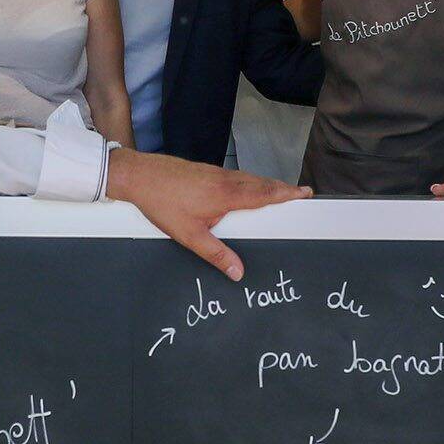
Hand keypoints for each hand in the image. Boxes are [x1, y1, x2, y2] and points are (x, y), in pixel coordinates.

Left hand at [108, 150, 306, 280]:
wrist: (138, 175)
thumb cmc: (162, 202)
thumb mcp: (189, 235)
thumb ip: (216, 254)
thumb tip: (237, 272)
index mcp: (227, 194)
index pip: (265, 194)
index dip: (287, 194)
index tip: (305, 193)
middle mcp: (225, 179)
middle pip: (262, 183)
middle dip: (282, 189)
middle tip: (300, 194)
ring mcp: (215, 172)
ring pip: (249, 178)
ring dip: (266, 185)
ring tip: (278, 192)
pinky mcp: (205, 170)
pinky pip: (236, 176)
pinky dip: (249, 182)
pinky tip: (245, 189)